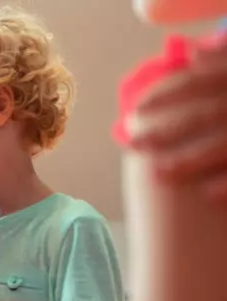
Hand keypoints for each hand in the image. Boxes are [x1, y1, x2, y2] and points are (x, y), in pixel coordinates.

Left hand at [128, 40, 226, 199]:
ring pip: (226, 144)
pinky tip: (207, 196)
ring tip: (156, 174)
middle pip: (207, 115)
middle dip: (166, 130)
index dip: (166, 95)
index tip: (135, 109)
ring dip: (191, 160)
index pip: (202, 83)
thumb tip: (195, 55)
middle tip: (131, 144)